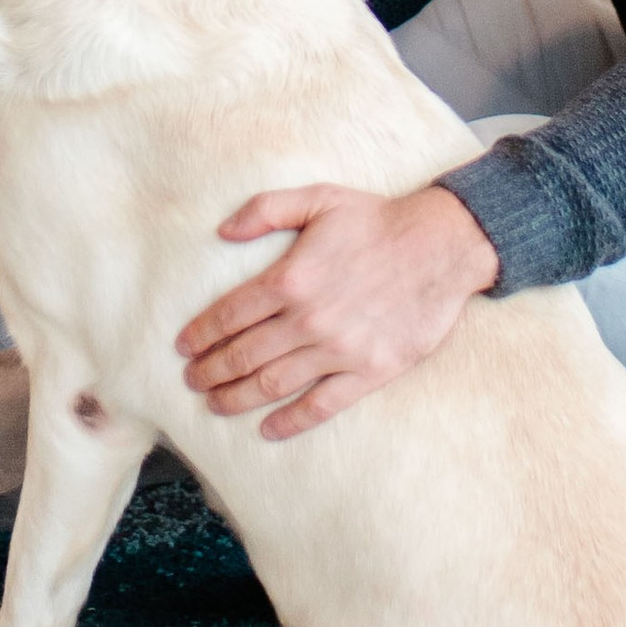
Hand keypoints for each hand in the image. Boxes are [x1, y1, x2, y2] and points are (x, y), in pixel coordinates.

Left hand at [176, 183, 498, 438]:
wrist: (441, 246)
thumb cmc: (377, 220)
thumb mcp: (318, 198)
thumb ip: (265, 210)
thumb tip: (222, 232)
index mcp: (290, 278)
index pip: (229, 314)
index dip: (201, 333)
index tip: (183, 347)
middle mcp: (308, 319)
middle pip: (243, 354)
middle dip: (210, 371)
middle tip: (192, 381)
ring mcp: (338, 350)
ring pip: (273, 383)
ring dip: (237, 397)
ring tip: (215, 404)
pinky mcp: (368, 371)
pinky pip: (321, 405)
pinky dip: (290, 421)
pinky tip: (268, 428)